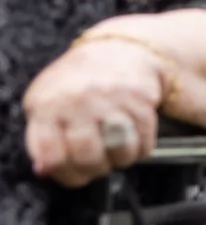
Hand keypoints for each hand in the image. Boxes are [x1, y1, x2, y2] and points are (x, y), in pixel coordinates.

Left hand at [25, 35, 164, 185]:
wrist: (116, 51)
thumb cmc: (75, 83)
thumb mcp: (43, 104)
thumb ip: (41, 138)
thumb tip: (46, 170)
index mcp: (48, 106)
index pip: (52, 157)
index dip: (63, 174)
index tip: (70, 173)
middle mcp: (79, 101)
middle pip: (88, 156)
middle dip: (94, 170)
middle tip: (95, 165)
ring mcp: (112, 99)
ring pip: (120, 151)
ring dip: (119, 160)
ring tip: (114, 152)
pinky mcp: (141, 99)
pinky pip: (145, 141)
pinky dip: (139, 150)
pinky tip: (131, 142)